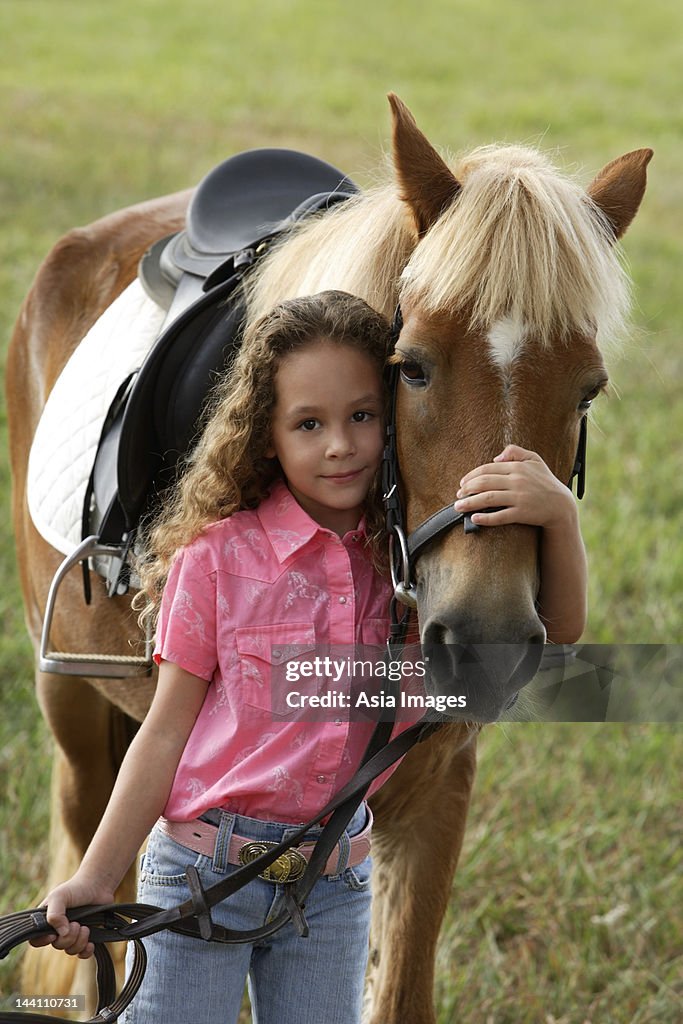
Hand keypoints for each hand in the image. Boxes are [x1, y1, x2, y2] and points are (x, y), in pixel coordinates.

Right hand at [30, 876, 115, 958]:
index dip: (42, 941)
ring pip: (70, 950)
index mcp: (47, 920)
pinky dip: (86, 951)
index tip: (53, 935)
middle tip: (77, 924)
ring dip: (79, 941)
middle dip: (68, 937)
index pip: (35, 939)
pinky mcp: (86, 937)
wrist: (98, 885)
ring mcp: (72, 933)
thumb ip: (55, 914)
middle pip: (57, 945)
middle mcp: (58, 928)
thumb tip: (61, 934)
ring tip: (86, 928)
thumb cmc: (76, 888)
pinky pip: (82, 954)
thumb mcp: (59, 896)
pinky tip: (90, 943)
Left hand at [454, 444, 576, 529]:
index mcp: (517, 467)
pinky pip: (500, 516)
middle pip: (484, 483)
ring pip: (488, 499)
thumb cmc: (546, 482)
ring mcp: (519, 498)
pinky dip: (486, 518)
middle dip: (467, 489)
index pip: (487, 469)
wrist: (561, 505)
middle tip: (458, 495)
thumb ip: (516, 452)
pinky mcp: (522, 513)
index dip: (471, 476)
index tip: (462, 483)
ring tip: (459, 507)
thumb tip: (496, 457)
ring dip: (470, 503)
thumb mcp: (535, 460)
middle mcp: (517, 481)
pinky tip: (475, 519)